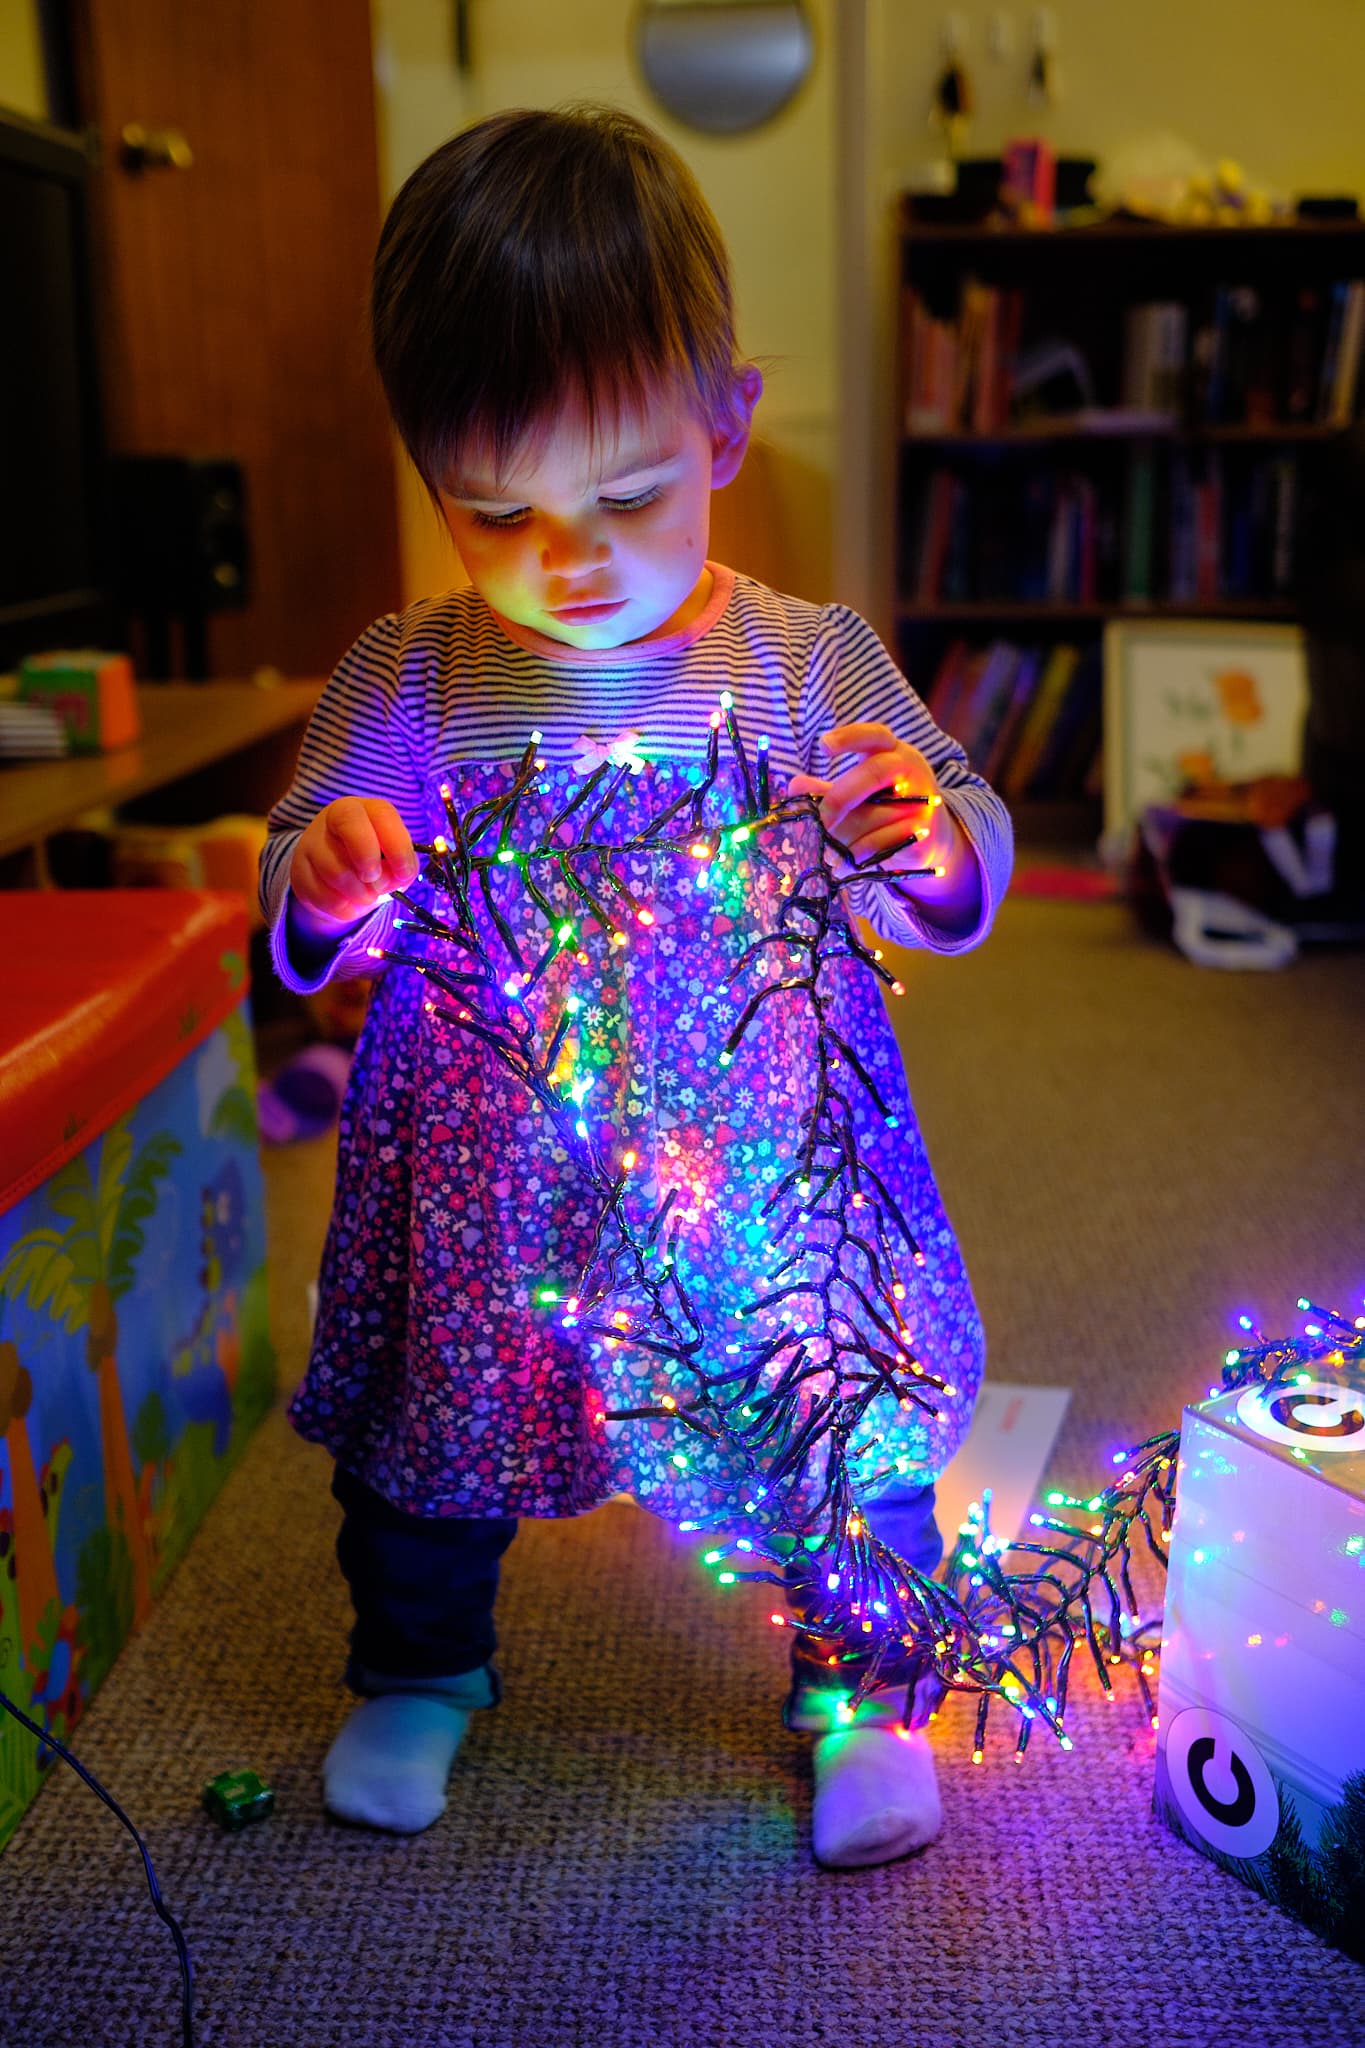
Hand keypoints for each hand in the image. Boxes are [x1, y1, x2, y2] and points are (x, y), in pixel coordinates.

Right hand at [289, 797, 418, 931]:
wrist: (337, 879)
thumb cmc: (375, 863)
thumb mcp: (394, 861)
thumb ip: (403, 868)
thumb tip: (396, 878)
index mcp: (366, 810)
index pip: (383, 815)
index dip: (398, 847)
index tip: (403, 874)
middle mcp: (335, 818)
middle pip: (350, 825)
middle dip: (368, 858)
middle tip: (375, 880)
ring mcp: (312, 843)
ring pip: (336, 870)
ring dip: (360, 894)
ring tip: (367, 896)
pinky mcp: (299, 871)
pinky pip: (323, 896)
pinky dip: (344, 908)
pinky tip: (349, 904)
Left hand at [787, 724, 943, 875]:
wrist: (930, 837)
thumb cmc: (887, 805)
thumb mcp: (858, 792)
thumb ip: (827, 788)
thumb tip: (794, 786)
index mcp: (892, 752)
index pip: (874, 735)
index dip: (849, 738)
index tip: (823, 746)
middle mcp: (910, 770)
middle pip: (873, 773)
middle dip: (840, 797)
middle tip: (820, 820)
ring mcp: (920, 800)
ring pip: (873, 815)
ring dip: (842, 837)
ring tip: (825, 853)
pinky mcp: (920, 831)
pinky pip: (880, 843)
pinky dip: (855, 855)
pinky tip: (841, 865)